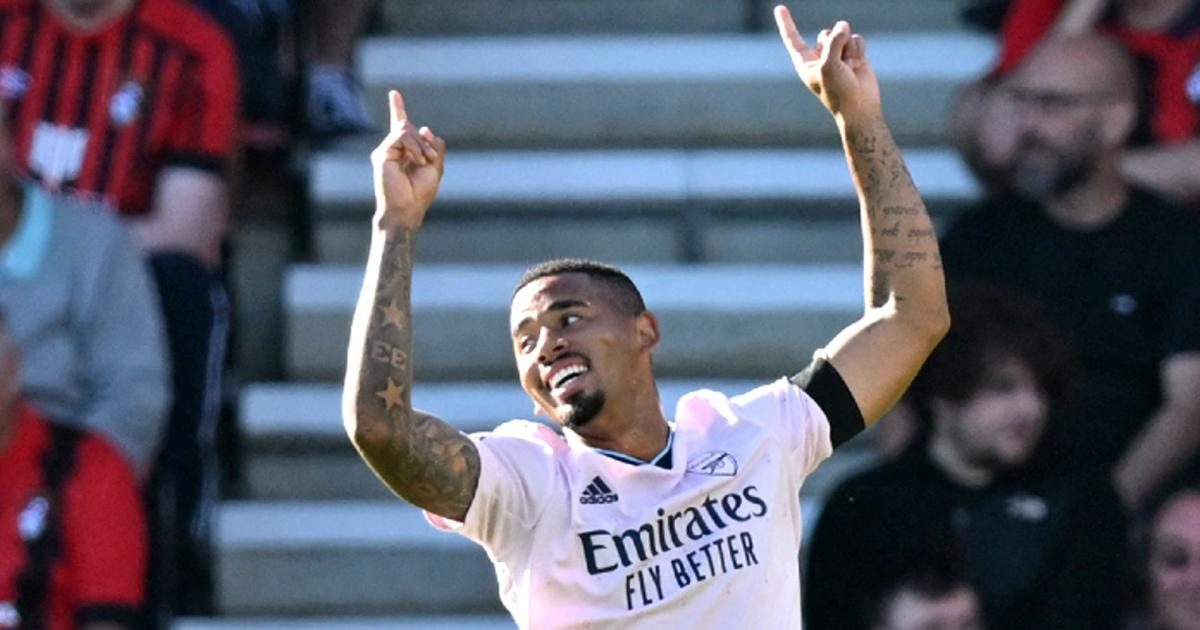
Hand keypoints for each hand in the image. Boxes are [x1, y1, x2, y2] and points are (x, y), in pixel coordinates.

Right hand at [371, 90, 446, 229]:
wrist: (407, 208)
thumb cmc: (420, 192)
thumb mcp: (436, 166)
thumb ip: (435, 146)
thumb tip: (425, 128)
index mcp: (405, 151)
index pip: (401, 126)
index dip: (398, 109)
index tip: (394, 94)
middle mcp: (393, 149)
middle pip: (411, 127)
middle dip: (426, 142)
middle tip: (428, 160)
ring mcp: (386, 150)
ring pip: (406, 128)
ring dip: (420, 145)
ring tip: (422, 162)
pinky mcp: (382, 153)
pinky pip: (401, 134)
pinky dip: (414, 146)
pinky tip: (416, 160)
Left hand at [774, 7, 880, 119]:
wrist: (860, 107)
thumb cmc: (838, 91)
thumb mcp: (829, 65)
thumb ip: (834, 41)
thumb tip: (843, 25)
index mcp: (805, 62)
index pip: (793, 38)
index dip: (786, 23)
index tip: (779, 7)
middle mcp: (819, 57)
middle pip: (826, 33)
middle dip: (835, 45)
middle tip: (839, 66)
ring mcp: (837, 54)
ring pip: (843, 34)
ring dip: (849, 50)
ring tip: (849, 68)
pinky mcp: (853, 54)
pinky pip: (856, 38)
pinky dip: (859, 50)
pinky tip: (858, 65)